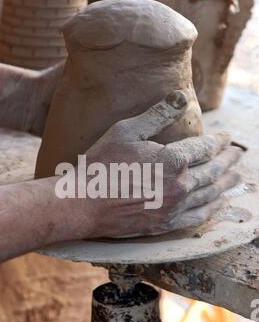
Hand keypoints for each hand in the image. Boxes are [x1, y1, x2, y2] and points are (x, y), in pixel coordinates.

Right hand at [81, 91, 240, 237]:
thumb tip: (182, 97)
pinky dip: (213, 209)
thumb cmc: (101, 164)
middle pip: (213, 171)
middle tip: (237, 155)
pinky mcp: (166, 224)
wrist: (83, 204)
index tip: (226, 138)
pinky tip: (220, 203)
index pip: (205, 148)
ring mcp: (174, 207)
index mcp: (173, 159)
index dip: (218, 141)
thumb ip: (158, 115)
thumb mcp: (126, 130)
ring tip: (236, 176)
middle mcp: (180, 185)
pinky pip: (198, 217)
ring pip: (210, 194)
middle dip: (228, 161)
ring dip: (226, 184)